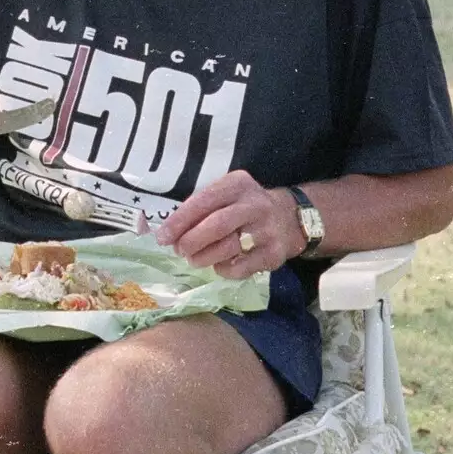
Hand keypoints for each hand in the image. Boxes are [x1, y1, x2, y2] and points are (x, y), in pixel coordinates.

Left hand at [156, 170, 303, 278]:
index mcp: (237, 184)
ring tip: (195, 259)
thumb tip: (169, 235)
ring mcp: (267, 230)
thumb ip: (200, 209)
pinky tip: (219, 265)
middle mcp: (255, 204)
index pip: (203, 201)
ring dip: (204, 257)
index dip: (180, 221)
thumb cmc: (245, 207)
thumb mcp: (226, 195)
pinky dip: (223, 269)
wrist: (289, 218)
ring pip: (228, 247)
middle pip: (216, 225)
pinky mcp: (273, 254)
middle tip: (179, 251)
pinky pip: (240, 267)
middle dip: (191, 241)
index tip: (163, 237)